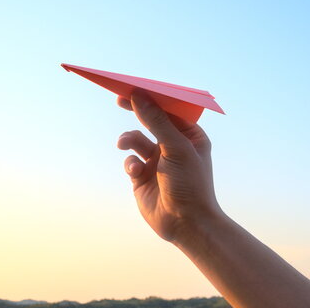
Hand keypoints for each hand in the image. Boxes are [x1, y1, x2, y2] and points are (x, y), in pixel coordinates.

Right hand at [117, 90, 221, 241]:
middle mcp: (173, 146)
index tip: (135, 86)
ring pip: (135, 140)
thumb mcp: (176, 148)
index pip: (170, 110)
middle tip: (119, 99)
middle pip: (151, 121)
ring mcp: (157, 161)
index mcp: (190, 136)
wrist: (185, 223)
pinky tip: (136, 172)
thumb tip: (139, 97)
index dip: (153, 98)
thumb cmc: (190, 183)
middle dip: (136, 112)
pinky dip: (130, 164)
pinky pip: (130, 161)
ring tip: (122, 144)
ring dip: (127, 139)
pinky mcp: (143, 177)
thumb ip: (157, 122)